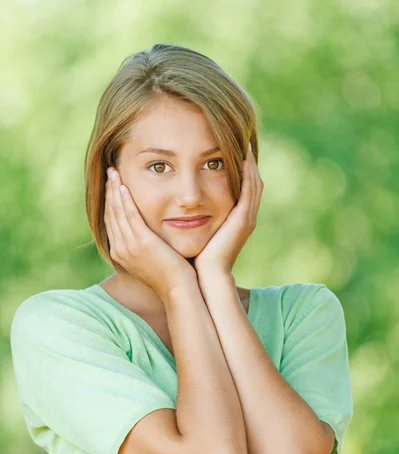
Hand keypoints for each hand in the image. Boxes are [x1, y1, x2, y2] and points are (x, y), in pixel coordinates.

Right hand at [104, 168, 195, 299]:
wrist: (177, 289)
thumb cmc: (170, 275)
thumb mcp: (152, 258)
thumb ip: (145, 244)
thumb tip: (147, 233)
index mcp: (120, 253)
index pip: (110, 221)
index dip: (110, 201)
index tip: (112, 185)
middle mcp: (119, 249)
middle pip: (110, 213)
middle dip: (109, 191)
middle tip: (110, 172)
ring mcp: (129, 246)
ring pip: (117, 211)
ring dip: (114, 190)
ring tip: (114, 172)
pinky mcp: (142, 242)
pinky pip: (130, 216)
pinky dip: (125, 200)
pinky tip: (125, 186)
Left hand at [194, 142, 263, 274]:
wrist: (206, 277)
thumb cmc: (197, 259)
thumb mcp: (197, 233)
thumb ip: (193, 219)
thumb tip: (178, 208)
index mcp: (236, 220)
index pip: (242, 188)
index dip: (240, 169)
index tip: (231, 149)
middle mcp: (246, 217)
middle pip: (253, 181)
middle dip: (248, 161)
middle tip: (244, 138)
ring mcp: (247, 218)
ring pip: (254, 182)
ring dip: (250, 162)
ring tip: (245, 140)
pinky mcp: (243, 219)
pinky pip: (249, 190)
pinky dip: (248, 172)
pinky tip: (244, 156)